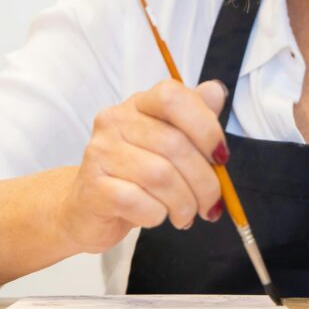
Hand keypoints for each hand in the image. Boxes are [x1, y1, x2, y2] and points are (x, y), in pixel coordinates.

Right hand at [56, 79, 228, 252]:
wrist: (87, 208)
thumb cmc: (134, 174)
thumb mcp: (167, 143)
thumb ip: (194, 118)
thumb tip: (216, 92)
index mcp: (138, 104)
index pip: (172, 97)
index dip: (205, 126)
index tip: (220, 157)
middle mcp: (115, 121)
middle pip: (174, 144)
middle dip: (204, 181)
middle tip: (210, 203)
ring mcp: (100, 153)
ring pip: (160, 176)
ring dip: (184, 203)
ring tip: (185, 214)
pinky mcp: (93, 188)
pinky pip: (139, 202)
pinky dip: (158, 215)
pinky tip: (158, 216)